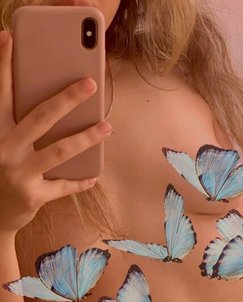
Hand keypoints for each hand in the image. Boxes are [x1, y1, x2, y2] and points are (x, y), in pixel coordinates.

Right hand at [0, 29, 111, 233]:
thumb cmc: (1, 171)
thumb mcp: (2, 143)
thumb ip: (17, 126)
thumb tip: (51, 107)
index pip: (1, 93)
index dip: (5, 65)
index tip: (10, 38)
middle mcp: (4, 149)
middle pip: (40, 118)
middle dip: (67, 99)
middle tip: (90, 84)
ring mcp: (18, 173)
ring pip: (59, 151)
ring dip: (87, 138)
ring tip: (106, 126)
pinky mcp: (32, 196)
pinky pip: (63, 186)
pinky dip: (80, 181)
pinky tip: (94, 177)